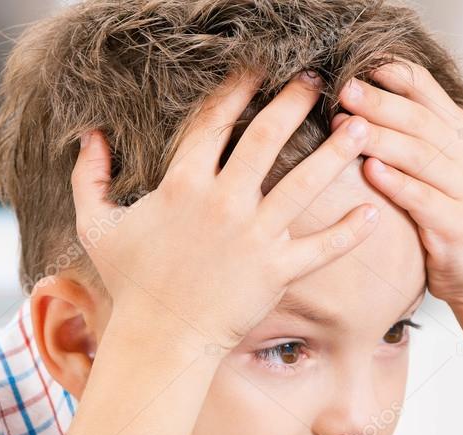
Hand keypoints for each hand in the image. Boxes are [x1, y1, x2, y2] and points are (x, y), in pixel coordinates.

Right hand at [70, 70, 379, 349]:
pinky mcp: (276, 271)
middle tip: (316, 79)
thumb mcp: (97, 226)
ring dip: (334, 152)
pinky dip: (349, 232)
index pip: (214, 121)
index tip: (258, 67)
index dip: (238, 88)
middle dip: (293, 102)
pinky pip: (321, 248)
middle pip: (266, 137)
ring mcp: (254, 237)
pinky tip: (372, 213)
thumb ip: (90, 177)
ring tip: (360, 127)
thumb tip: (89, 136)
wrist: (161, 339)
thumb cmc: (131, 286)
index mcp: (183, 184)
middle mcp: (223, 202)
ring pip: (303, 183)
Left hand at [332, 62, 462, 308]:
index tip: (361, 64)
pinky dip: (396, 183)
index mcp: (458, 139)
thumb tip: (361, 113)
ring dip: (380, 137)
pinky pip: (422, 199)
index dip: (396, 76)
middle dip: (379, 102)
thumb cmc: (453, 221)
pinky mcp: (455, 225)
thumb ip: (412, 144)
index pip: (428, 94)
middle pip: (419, 120)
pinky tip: (371, 170)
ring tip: (347, 125)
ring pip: (419, 155)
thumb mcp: (439, 174)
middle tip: (344, 89)